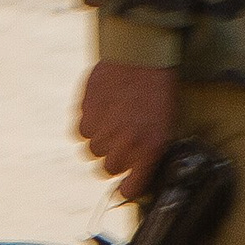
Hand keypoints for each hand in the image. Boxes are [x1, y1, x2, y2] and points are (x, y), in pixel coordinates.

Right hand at [77, 60, 177, 200]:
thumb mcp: (164, 124)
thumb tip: (132, 175)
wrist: (142, 55)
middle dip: (112, 160)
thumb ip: (147, 152)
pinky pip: (79, 131)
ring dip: (98, 141)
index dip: (125, 188)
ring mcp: (103, 127)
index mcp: (149, 148)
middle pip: (106, 170)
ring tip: (111, 122)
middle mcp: (124, 142)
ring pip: (90, 151)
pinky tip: (99, 111)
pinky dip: (87, 125)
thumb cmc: (158, 91)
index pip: (130, 188)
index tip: (124, 185)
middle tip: (119, 144)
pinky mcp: (86, 111)